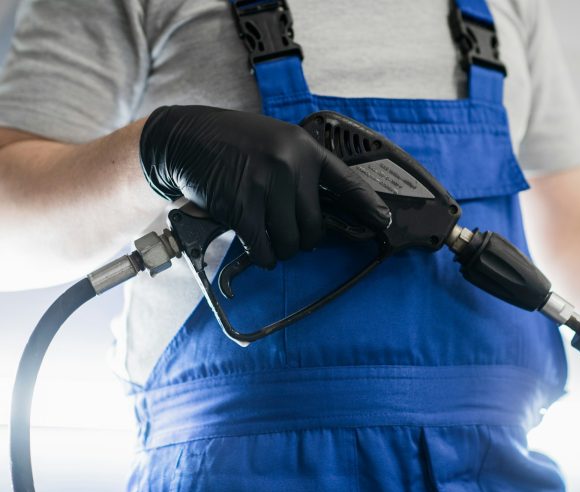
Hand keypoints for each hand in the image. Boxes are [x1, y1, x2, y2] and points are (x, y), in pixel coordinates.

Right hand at [139, 105, 389, 267]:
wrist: (186, 137)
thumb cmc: (232, 142)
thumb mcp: (274, 142)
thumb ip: (298, 170)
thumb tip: (316, 214)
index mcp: (303, 148)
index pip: (347, 183)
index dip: (369, 206)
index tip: (384, 222)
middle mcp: (290, 164)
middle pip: (314, 228)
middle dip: (303, 240)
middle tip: (288, 234)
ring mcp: (265, 185)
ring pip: (290, 243)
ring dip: (280, 249)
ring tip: (267, 236)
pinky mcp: (241, 207)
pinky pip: (264, 250)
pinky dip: (262, 256)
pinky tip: (255, 246)